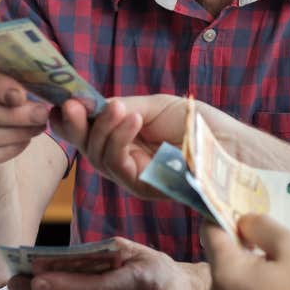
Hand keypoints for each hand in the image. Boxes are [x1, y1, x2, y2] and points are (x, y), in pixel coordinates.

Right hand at [52, 95, 187, 198]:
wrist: (228, 142)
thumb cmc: (197, 123)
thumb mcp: (155, 106)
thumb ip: (122, 106)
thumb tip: (88, 103)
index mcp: (123, 137)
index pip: (88, 131)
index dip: (70, 119)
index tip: (62, 101)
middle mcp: (123, 158)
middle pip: (86, 146)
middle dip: (75, 125)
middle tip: (71, 105)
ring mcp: (132, 175)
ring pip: (99, 156)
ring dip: (104, 128)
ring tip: (119, 109)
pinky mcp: (144, 187)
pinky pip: (119, 165)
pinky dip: (121, 140)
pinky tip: (133, 120)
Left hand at [203, 214, 289, 289]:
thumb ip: (262, 226)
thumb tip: (244, 221)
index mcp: (226, 273)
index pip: (210, 229)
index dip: (222, 209)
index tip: (238, 197)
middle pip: (222, 250)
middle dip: (242, 233)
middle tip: (268, 219)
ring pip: (234, 270)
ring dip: (252, 255)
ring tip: (282, 246)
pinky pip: (242, 289)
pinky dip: (256, 275)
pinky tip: (283, 272)